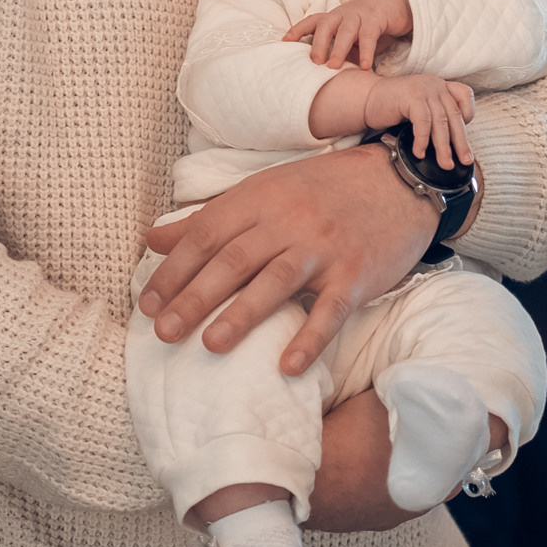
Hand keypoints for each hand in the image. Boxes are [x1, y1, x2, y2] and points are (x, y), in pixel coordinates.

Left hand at [139, 143, 433, 371]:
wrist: (399, 180)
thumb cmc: (324, 189)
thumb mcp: (265, 190)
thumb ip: (211, 217)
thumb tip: (152, 239)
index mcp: (260, 198)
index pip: (206, 235)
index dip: (173, 271)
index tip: (147, 305)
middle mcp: (289, 220)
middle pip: (233, 261)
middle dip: (194, 298)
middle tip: (163, 332)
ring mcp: (324, 248)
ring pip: (275, 282)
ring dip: (241, 316)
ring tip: (210, 346)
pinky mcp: (356, 274)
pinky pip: (330, 310)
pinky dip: (309, 339)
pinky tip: (287, 366)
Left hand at [285, 0, 415, 70]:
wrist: (393, 3)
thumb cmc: (365, 25)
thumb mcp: (348, 36)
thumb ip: (337, 51)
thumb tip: (323, 75)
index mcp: (332, 17)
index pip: (311, 21)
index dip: (297, 29)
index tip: (284, 41)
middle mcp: (342, 14)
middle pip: (325, 25)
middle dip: (317, 43)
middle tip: (314, 62)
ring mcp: (358, 16)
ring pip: (345, 31)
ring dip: (338, 48)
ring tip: (333, 66)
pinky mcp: (375, 20)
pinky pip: (369, 36)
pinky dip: (366, 52)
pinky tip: (365, 67)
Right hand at [362, 74, 474, 164]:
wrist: (367, 99)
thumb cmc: (394, 107)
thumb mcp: (421, 108)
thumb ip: (437, 116)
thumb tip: (454, 144)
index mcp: (440, 85)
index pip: (465, 95)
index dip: (468, 114)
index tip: (464, 133)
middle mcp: (435, 84)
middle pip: (454, 115)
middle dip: (460, 141)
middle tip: (465, 161)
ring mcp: (423, 89)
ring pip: (440, 122)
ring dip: (443, 147)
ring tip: (445, 163)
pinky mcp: (411, 96)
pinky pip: (423, 122)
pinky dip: (423, 140)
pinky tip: (420, 153)